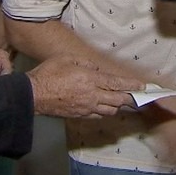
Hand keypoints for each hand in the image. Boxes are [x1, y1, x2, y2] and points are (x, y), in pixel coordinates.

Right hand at [27, 55, 142, 117]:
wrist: (33, 95)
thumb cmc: (49, 73)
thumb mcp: (68, 59)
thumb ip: (86, 64)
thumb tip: (97, 70)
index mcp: (90, 79)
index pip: (116, 84)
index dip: (131, 86)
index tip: (142, 87)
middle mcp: (91, 96)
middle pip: (118, 100)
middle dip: (131, 99)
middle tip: (140, 97)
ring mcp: (86, 107)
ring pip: (110, 110)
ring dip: (119, 106)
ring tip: (125, 102)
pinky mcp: (79, 115)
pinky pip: (98, 115)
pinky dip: (106, 112)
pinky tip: (106, 108)